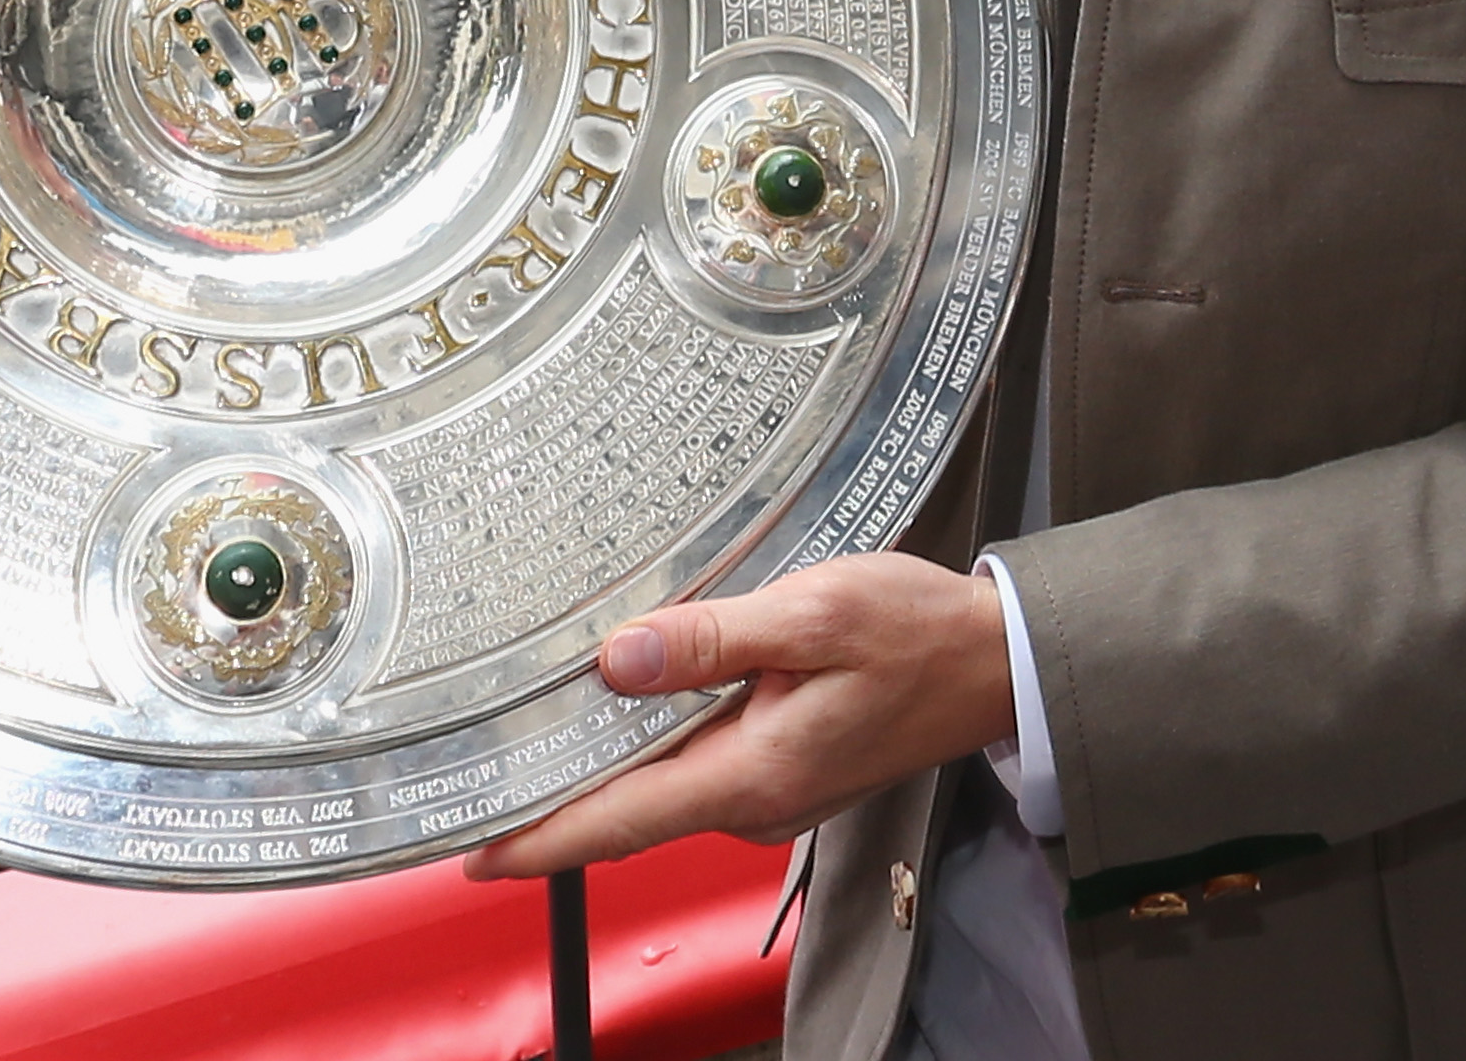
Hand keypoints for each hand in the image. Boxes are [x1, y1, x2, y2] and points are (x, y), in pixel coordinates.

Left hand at [464, 556, 1013, 880]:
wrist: (995, 661)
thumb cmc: (916, 634)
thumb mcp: (812, 614)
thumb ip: (710, 640)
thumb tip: (618, 661)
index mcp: (751, 775)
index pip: (618, 824)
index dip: (538, 841)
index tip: (470, 850)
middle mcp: (751, 800)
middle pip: (626, 806)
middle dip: (552, 788)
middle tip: (474, 753)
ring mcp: (766, 790)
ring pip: (659, 779)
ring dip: (602, 753)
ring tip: (530, 712)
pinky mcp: (779, 766)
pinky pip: (693, 761)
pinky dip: (651, 737)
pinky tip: (623, 693)